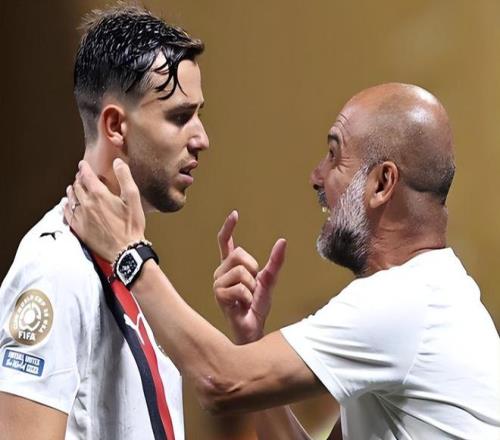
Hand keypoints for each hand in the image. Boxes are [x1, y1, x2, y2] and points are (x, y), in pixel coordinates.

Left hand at [65, 159, 145, 261]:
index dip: (84, 168)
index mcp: (99, 194)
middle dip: (79, 179)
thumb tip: (118, 162)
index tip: (83, 164)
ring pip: (71, 198)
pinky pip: (67, 213)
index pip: (86, 175)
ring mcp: (81, 217)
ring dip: (72, 190)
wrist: (125, 250)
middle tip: (81, 176)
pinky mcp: (79, 228)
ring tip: (74, 188)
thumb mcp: (133, 199)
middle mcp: (86, 204)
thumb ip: (125, 178)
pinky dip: (67, 206)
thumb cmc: (131, 225)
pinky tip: (69, 205)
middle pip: (77, 186)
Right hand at [213, 211, 286, 343]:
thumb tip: (282, 241)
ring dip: (251, 287)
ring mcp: (218, 283)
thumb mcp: (269, 280)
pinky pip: (240, 288)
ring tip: (247, 298)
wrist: (252, 328)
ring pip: (241, 272)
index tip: (235, 214)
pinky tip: (242, 305)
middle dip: (253, 269)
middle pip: (238, 254)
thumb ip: (275, 262)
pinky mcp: (219, 295)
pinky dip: (248, 298)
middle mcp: (221, 272)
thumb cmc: (257, 306)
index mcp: (231, 267)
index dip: (229, 228)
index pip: (226, 243)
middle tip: (252, 286)